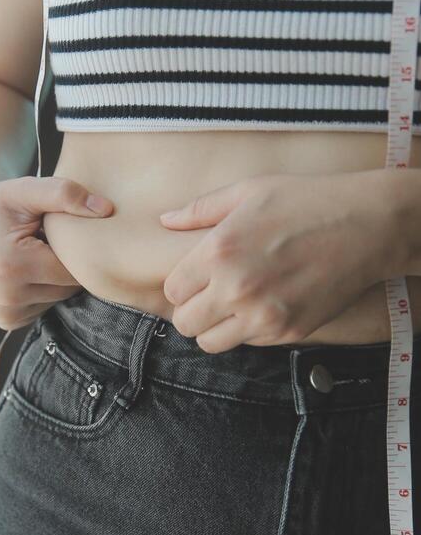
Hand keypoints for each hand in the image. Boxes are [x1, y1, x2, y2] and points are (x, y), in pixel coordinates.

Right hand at [0, 174, 113, 329]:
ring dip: (56, 277)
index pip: (73, 269)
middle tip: (46, 240)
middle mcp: (6, 297)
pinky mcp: (7, 320)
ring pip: (59, 298)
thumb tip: (106, 209)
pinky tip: (28, 269)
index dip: (75, 248)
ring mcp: (6, 313)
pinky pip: (46, 305)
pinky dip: (44, 288)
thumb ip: (65, 194)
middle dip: (66, 263)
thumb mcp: (27, 189)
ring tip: (35, 253)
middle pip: (69, 287)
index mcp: (12, 266)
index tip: (60, 230)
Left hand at [159, 170, 397, 352]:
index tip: (197, 278)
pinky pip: (248, 343)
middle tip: (210, 296)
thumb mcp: (250, 191)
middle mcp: (236, 288)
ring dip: (216, 327)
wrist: (367, 225)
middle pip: (185, 324)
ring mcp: (263, 315)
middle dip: (193, 310)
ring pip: (211, 343)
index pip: (173, 291)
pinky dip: (249, 330)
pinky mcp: (288, 332)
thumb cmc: (307, 201)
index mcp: (219, 252)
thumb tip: (166, 219)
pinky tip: (265, 305)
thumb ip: (202, 209)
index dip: (183, 284)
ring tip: (234, 306)